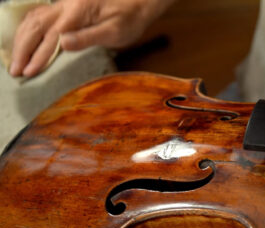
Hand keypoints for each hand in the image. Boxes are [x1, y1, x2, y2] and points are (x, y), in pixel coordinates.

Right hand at [10, 0, 174, 76]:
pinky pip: (38, 15)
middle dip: (23, 50)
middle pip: (35, 26)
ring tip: (15, 60)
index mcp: (77, 12)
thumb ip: (89, 37)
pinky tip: (23, 40)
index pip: (51, 37)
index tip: (28, 73)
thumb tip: (63, 44)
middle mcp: (66, 5)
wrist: (137, 1)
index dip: (38, 56)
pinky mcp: (65, 7)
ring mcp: (63, 4)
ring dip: (21, 40)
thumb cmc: (129, 19)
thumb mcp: (115, 31)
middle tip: (15, 71)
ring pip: (33, 19)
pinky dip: (27, 29)